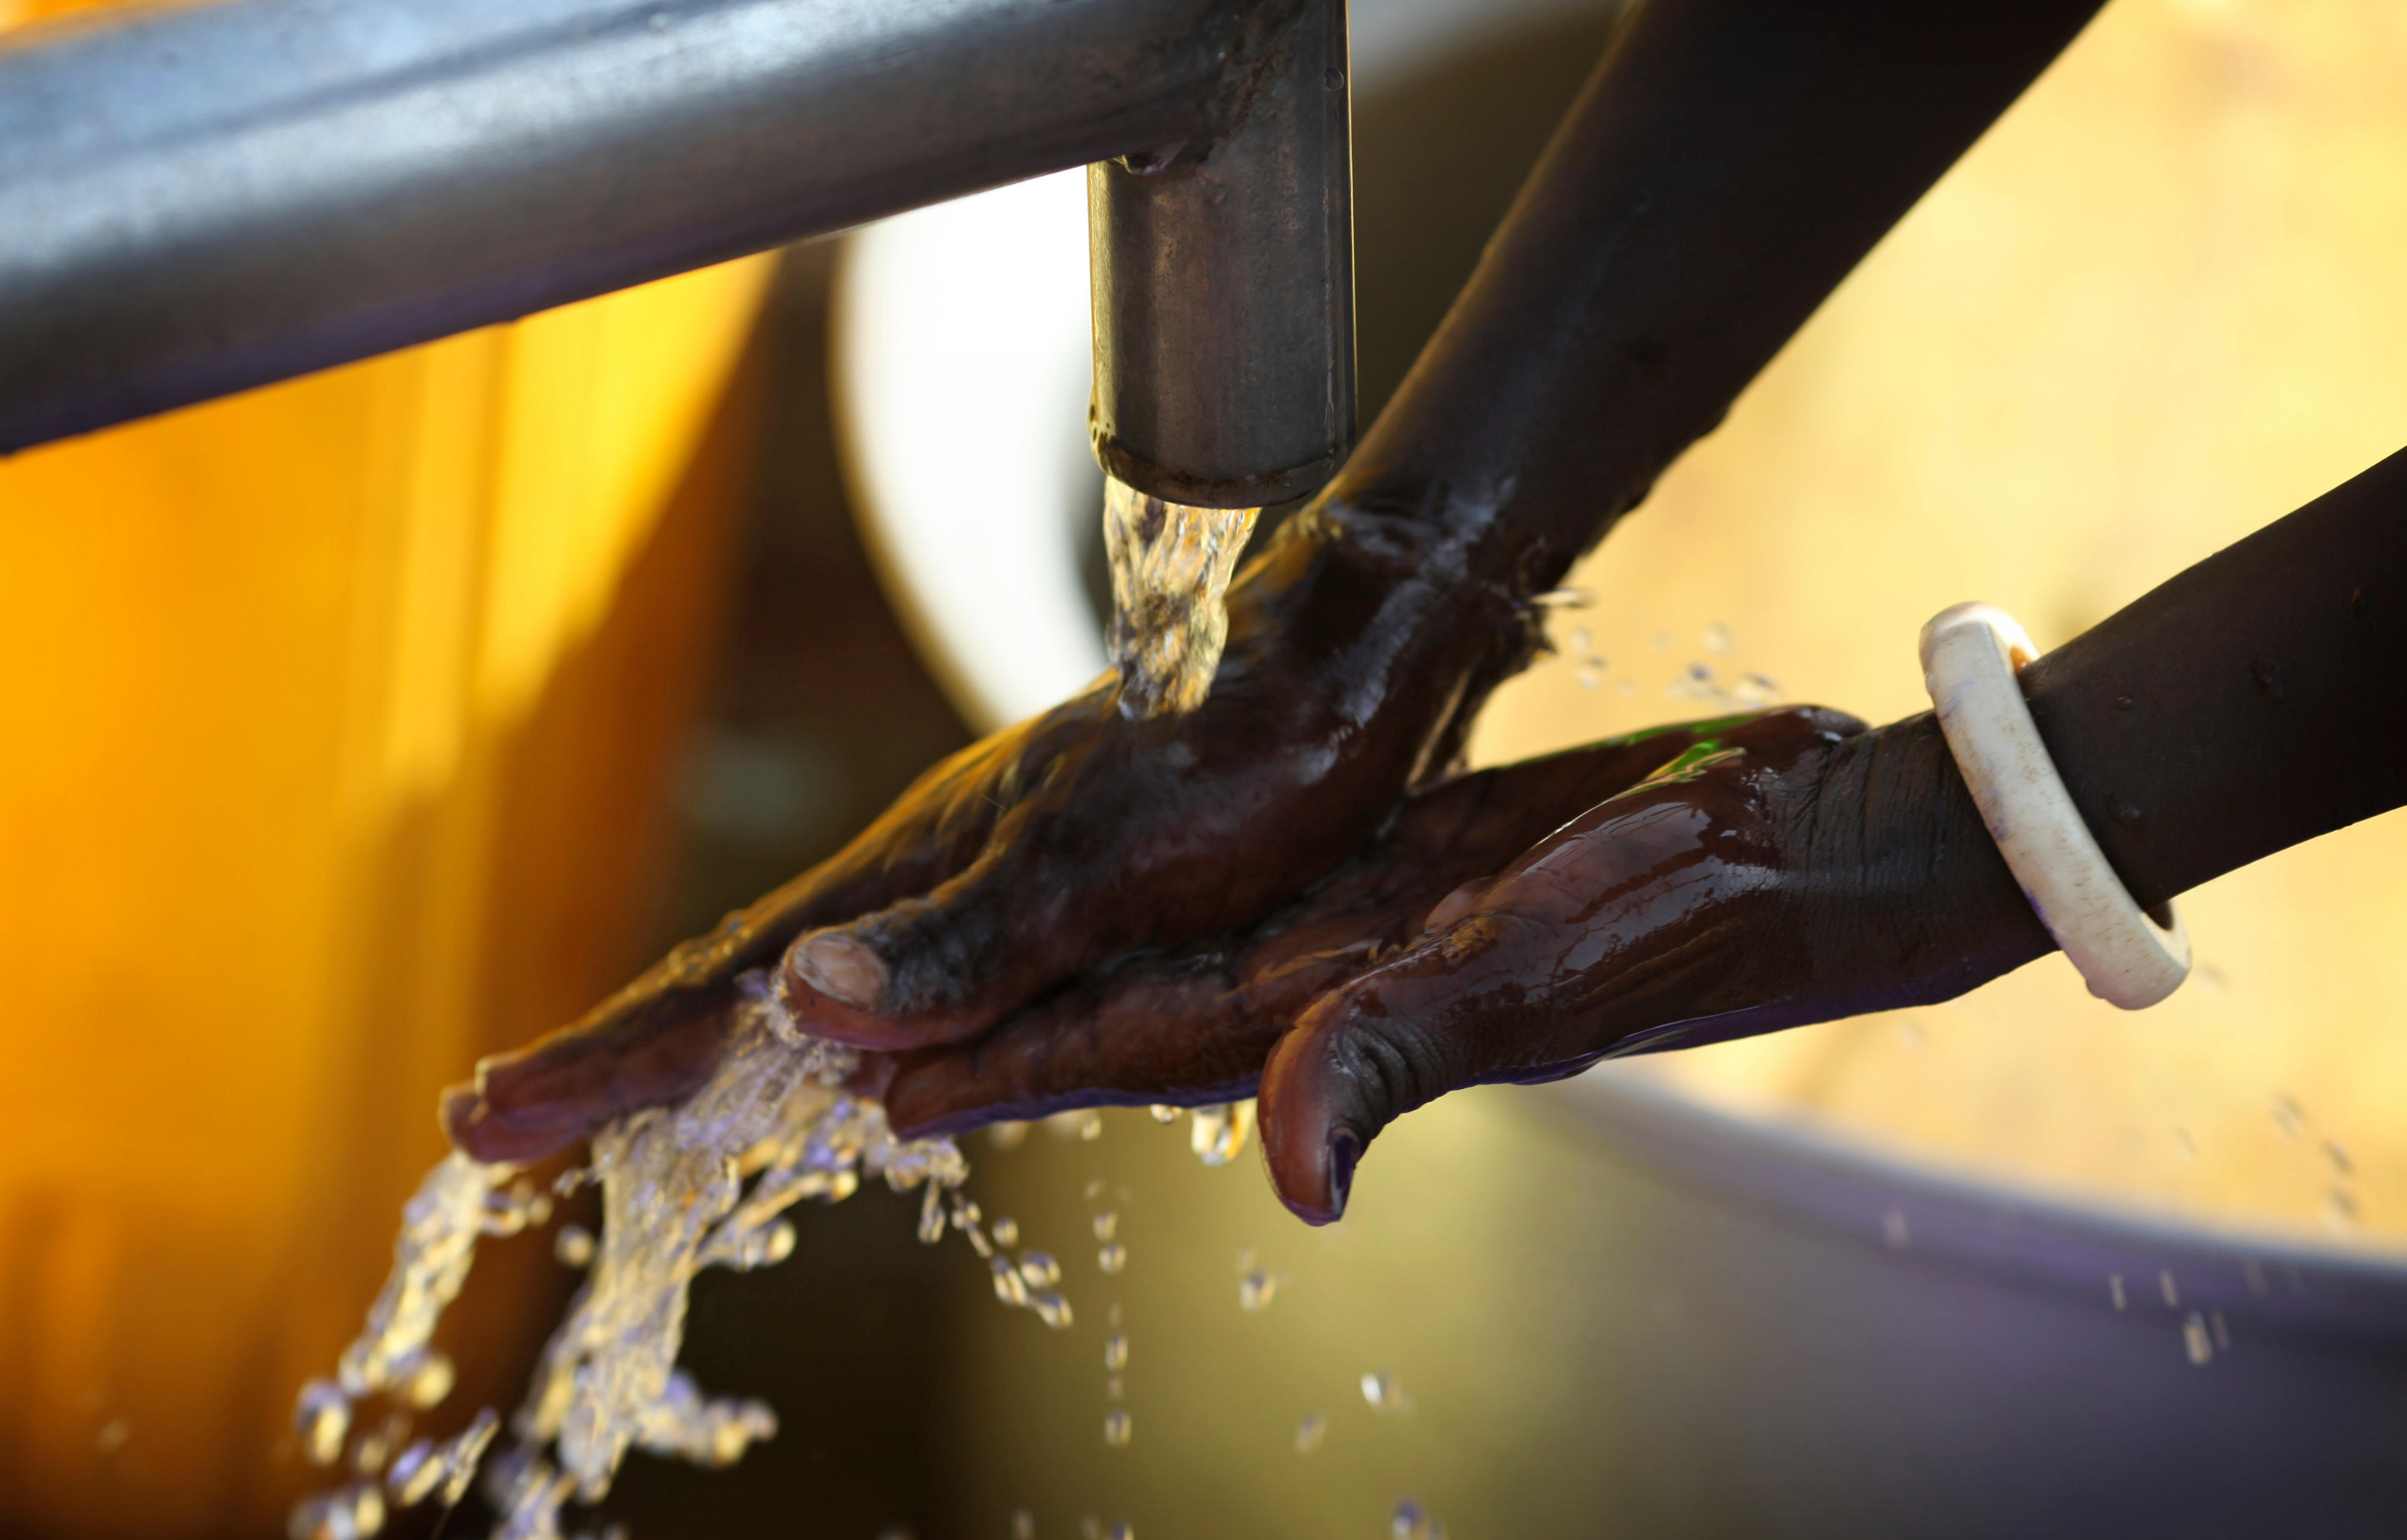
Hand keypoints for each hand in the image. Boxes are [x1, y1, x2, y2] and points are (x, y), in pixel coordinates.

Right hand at [443, 512, 1532, 1163]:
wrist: (1340, 672)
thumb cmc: (1243, 762)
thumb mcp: (1106, 866)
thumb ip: (966, 942)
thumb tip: (803, 1011)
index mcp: (923, 873)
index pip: (735, 980)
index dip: (615, 1056)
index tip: (491, 1117)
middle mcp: (932, 877)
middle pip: (744, 974)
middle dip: (625, 1050)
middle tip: (504, 1114)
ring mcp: (979, 882)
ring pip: (812, 973)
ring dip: (707, 1033)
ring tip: (627, 1085)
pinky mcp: (1040, 892)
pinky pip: (892, 973)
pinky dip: (822, 1021)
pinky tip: (833, 1051)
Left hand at [866, 716, 1759, 1126]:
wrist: (1815, 847)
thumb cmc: (1696, 907)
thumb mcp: (1538, 971)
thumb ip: (1400, 1052)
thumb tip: (1291, 1175)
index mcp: (1354, 1010)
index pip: (1139, 1050)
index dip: (1011, 1068)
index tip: (880, 1087)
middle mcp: (1355, 981)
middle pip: (1139, 1017)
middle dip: (1012, 1032)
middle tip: (878, 1039)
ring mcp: (1391, 928)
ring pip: (1197, 961)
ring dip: (1086, 971)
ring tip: (986, 974)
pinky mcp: (1434, 868)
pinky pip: (1281, 901)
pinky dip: (1199, 907)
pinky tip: (1162, 899)